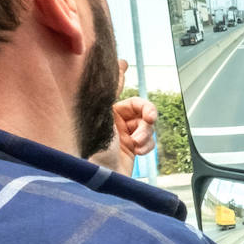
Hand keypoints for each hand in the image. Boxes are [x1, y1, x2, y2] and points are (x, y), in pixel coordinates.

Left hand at [88, 60, 157, 174]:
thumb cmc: (92, 150)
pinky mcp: (131, 150)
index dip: (120, 75)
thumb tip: (121, 62)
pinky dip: (147, 145)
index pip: (113, 88)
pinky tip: (138, 151)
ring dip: (146, 133)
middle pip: (139, 107)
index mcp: (101, 110)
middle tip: (150, 118)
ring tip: (137, 143)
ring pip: (147, 125)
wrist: (98, 180)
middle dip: (147, 113)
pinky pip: (149, 141)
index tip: (123, 64)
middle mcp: (111, 121)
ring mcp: (122, 136)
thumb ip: (113, 91)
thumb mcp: (103, 115)